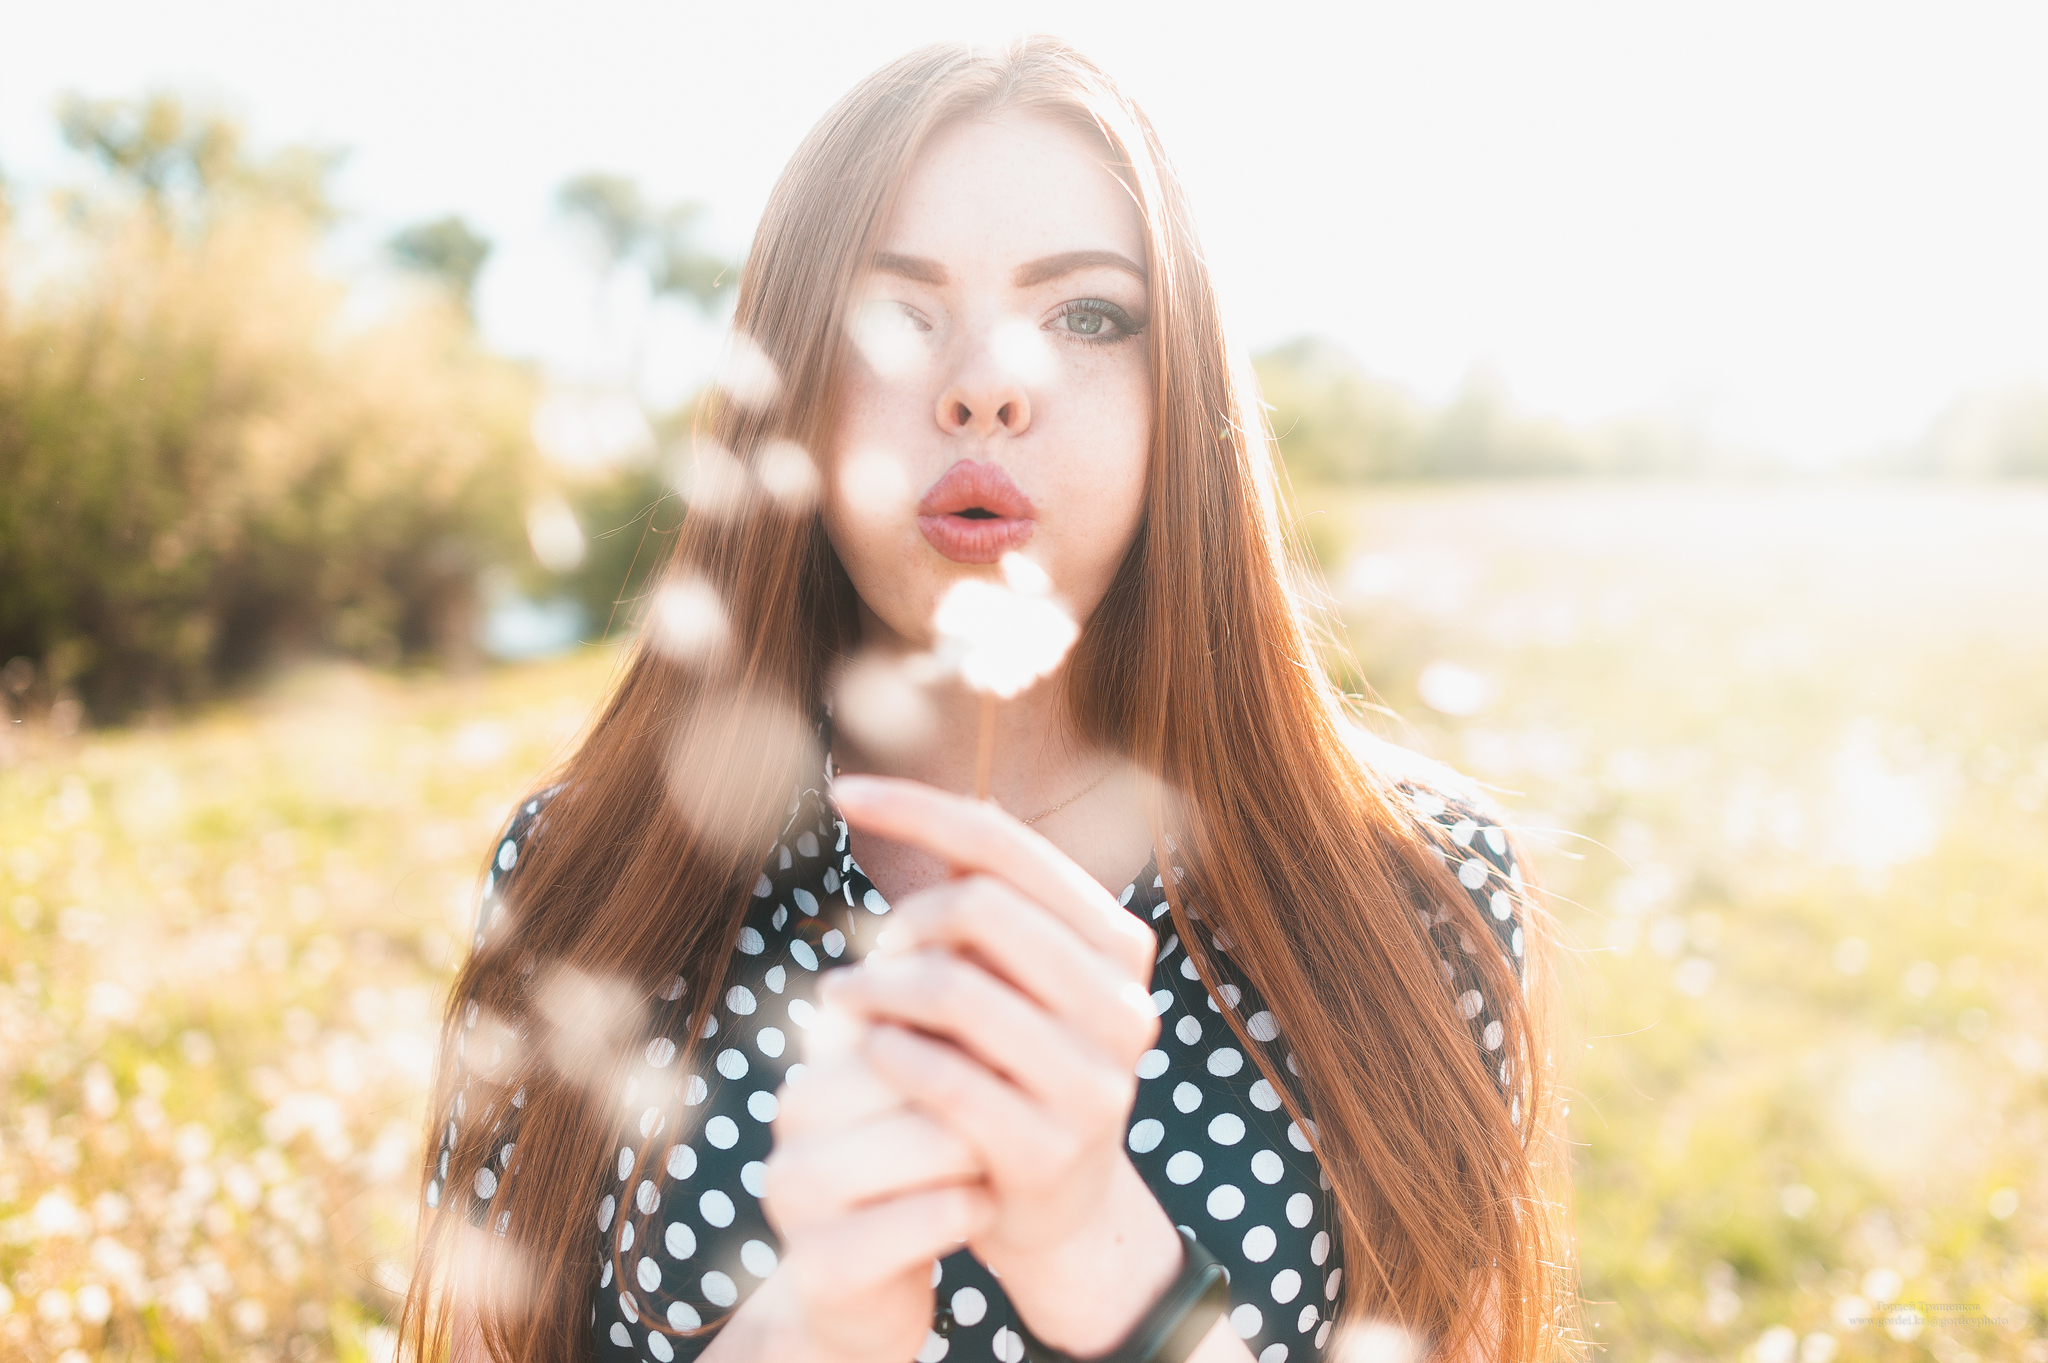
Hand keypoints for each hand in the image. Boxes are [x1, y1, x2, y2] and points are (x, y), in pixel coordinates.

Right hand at [750, 1044, 990, 1362]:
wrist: (860, 1294)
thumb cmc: (904, 1181)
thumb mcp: (913, 1105)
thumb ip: (938, 1045)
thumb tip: (991, 974)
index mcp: (813, 1071)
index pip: (913, 1022)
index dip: (974, 1044)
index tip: (1009, 1064)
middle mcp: (789, 1122)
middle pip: (924, 1073)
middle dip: (980, 1095)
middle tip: (1005, 1118)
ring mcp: (795, 1196)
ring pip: (932, 1141)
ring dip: (980, 1152)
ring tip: (989, 1162)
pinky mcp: (822, 1265)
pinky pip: (934, 1216)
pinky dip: (972, 1209)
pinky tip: (976, 1210)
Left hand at [824, 774, 1182, 1354]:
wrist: (1054, 1204)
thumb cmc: (1015, 1062)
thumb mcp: (1017, 975)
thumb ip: (983, 898)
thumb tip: (912, 798)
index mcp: (1120, 943)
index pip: (1006, 845)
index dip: (917, 807)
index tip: (842, 792)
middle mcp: (1124, 1004)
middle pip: (981, 906)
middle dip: (905, 919)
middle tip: (867, 954)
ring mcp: (1094, 1080)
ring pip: (955, 989)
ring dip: (879, 987)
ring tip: (842, 997)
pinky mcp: (1048, 1148)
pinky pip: (943, 1073)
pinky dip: (889, 1050)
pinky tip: (867, 1048)